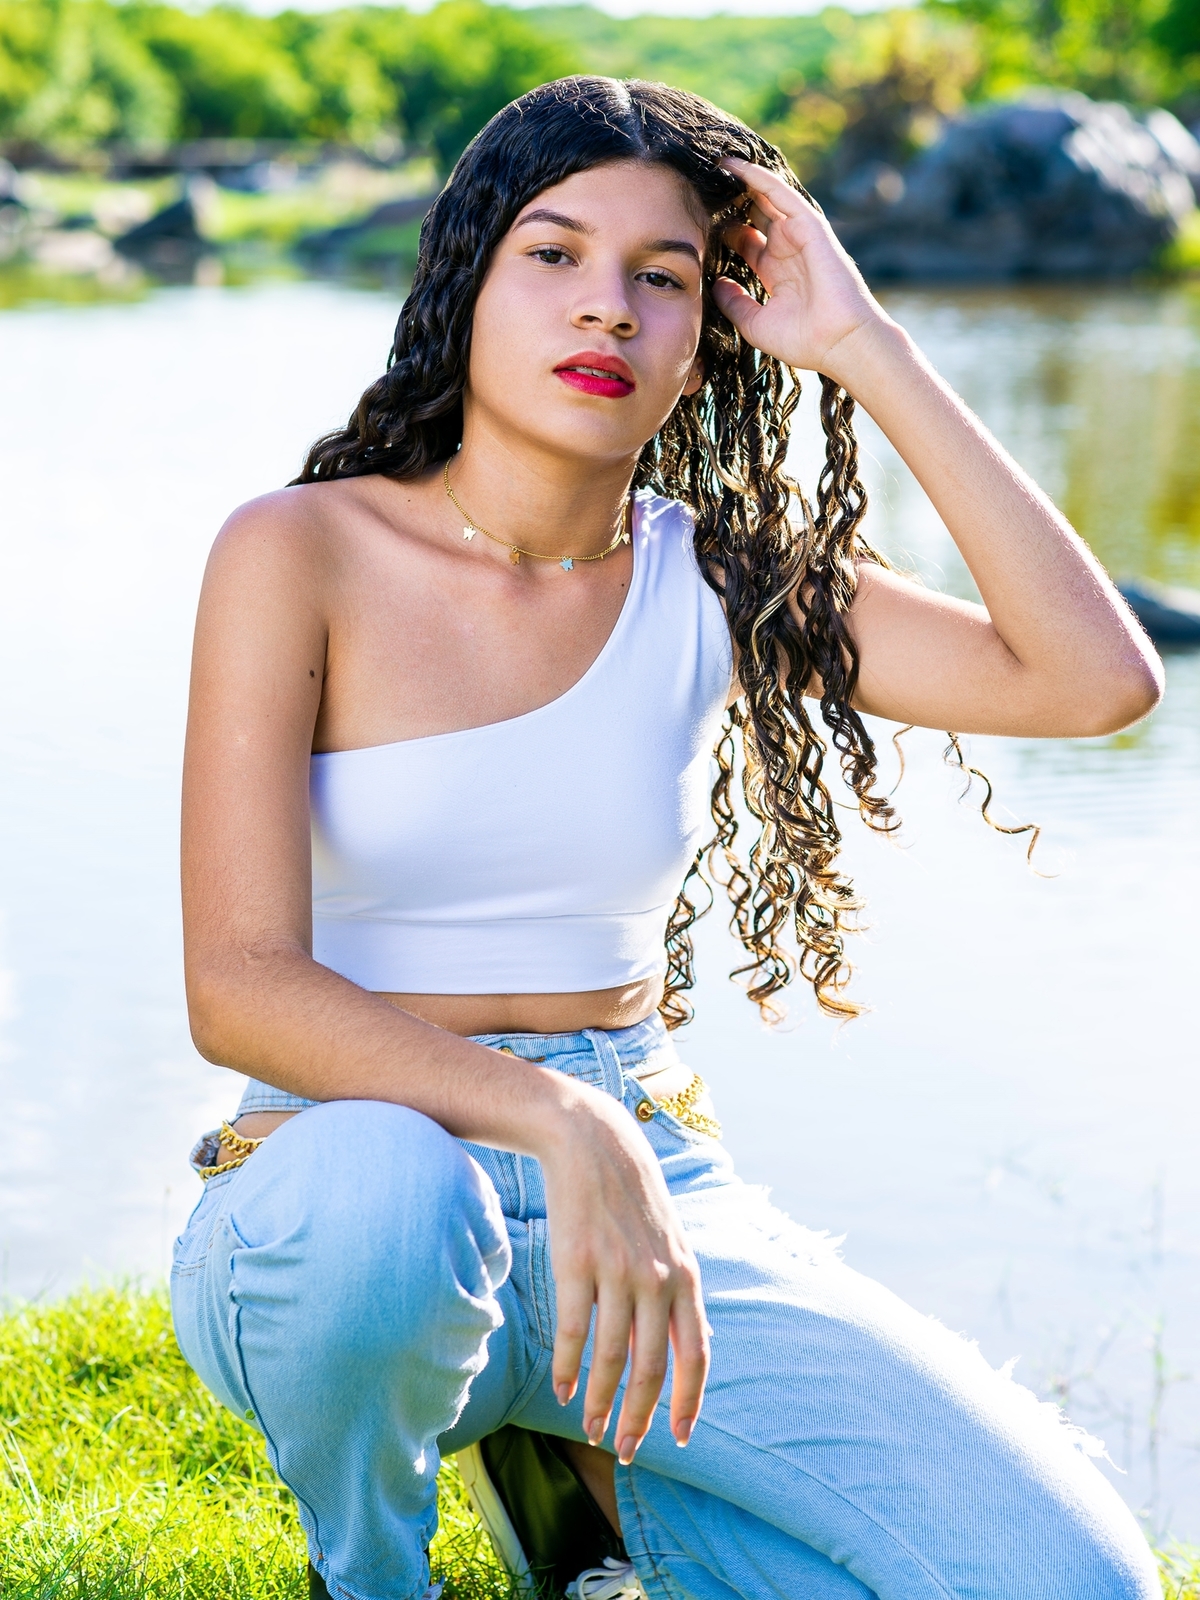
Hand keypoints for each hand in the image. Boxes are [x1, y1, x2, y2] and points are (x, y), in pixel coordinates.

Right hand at [538, 1086, 708, 1463]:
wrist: (592, 1140)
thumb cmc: (631, 1194)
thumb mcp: (670, 1238)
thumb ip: (680, 1288)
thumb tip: (696, 1340)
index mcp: (685, 1276)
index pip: (696, 1353)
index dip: (688, 1401)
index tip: (679, 1438)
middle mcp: (656, 1279)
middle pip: (652, 1367)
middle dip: (641, 1417)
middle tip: (628, 1450)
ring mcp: (615, 1271)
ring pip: (611, 1357)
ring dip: (599, 1402)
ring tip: (591, 1428)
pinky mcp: (575, 1263)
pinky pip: (571, 1332)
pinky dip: (567, 1368)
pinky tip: (562, 1389)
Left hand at [713, 157, 891, 383]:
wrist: (839, 342)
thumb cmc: (803, 340)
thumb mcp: (755, 323)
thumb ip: (733, 302)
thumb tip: (714, 283)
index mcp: (775, 271)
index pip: (745, 240)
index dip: (722, 227)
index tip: (695, 217)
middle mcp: (786, 249)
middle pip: (754, 214)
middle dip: (731, 198)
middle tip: (701, 181)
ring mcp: (798, 235)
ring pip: (766, 197)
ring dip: (742, 179)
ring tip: (713, 162)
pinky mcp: (809, 225)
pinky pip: (780, 194)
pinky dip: (759, 178)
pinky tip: (736, 166)